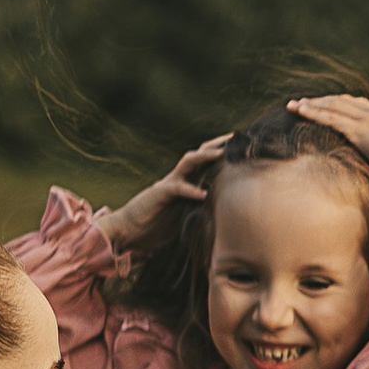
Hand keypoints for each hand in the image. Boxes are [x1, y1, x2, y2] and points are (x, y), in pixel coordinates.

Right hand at [99, 136, 231, 257]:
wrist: (127, 230)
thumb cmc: (154, 226)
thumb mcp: (183, 218)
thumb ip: (198, 212)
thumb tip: (222, 219)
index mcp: (186, 183)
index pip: (206, 163)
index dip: (222, 154)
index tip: (241, 148)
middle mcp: (179, 179)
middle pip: (200, 154)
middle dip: (217, 145)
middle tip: (236, 137)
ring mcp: (169, 184)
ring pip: (188, 162)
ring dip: (205, 156)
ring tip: (221, 154)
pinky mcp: (160, 194)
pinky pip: (177, 188)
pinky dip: (190, 190)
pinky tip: (203, 194)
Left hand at [287, 93, 368, 199]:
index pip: (354, 104)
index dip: (334, 103)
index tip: (320, 105)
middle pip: (340, 101)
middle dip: (319, 101)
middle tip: (300, 103)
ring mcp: (368, 120)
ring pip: (332, 106)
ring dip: (311, 105)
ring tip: (294, 106)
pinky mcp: (361, 131)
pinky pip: (331, 118)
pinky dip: (314, 113)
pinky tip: (300, 112)